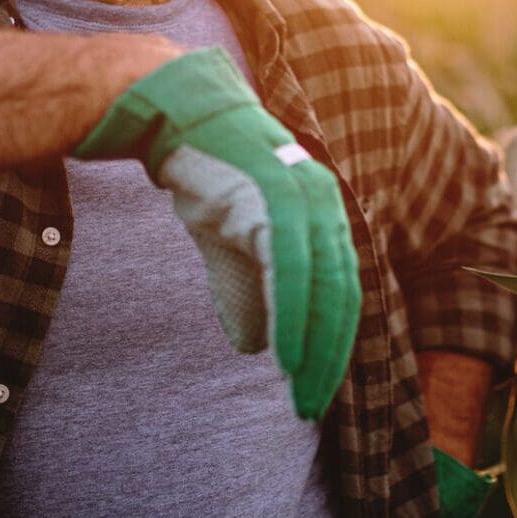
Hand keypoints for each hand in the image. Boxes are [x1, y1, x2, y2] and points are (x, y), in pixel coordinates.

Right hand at [74, 47, 360, 419]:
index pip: (341, 290)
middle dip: (330, 356)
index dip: (332, 342)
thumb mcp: (230, 240)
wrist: (174, 113)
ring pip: (323, 288)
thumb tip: (255, 346)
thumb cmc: (205, 172)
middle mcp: (324, 203)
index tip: (315, 386)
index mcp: (322, 211)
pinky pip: (292, 269)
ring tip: (300, 391)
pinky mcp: (274, 196)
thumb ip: (247, 289)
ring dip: (315, 347)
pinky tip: (285, 354)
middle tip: (310, 404)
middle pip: (342, 296)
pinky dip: (293, 315)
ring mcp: (302, 197)